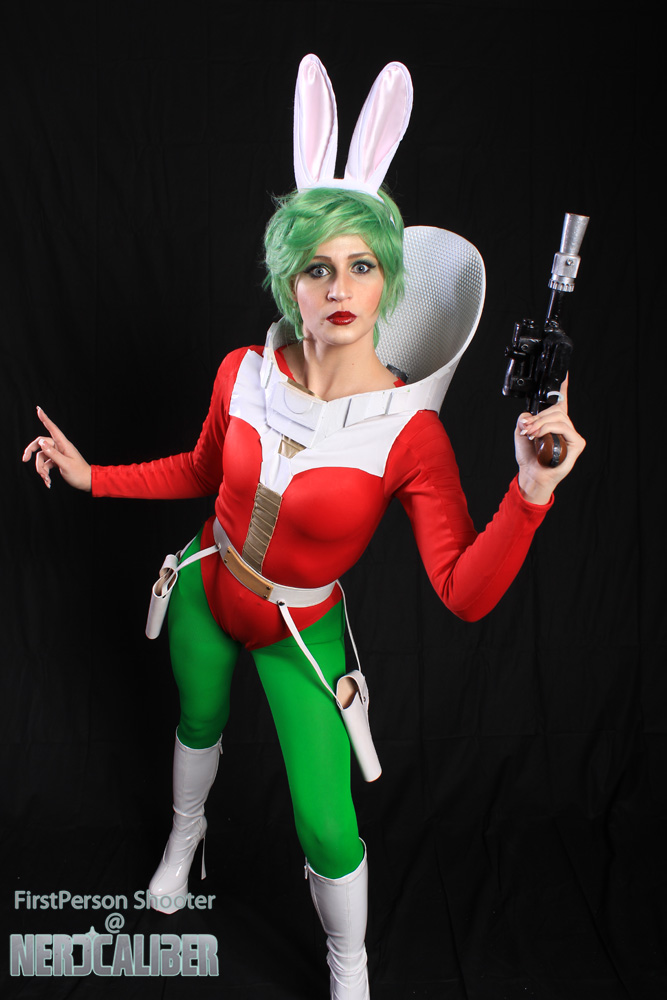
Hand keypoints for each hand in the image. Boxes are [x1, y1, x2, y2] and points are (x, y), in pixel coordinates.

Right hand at [22, 407, 91, 491]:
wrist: (87, 482)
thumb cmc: (79, 473)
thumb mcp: (65, 464)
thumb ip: (52, 453)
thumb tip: (41, 442)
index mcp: (64, 444)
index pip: (52, 428)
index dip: (45, 418)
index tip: (38, 409)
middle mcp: (60, 447)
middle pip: (41, 443)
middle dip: (31, 452)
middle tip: (24, 460)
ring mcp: (58, 454)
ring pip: (42, 456)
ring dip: (41, 469)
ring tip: (46, 479)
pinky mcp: (57, 461)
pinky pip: (46, 464)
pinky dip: (45, 472)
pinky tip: (48, 482)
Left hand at [514, 376, 585, 504]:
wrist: (531, 473)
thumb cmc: (529, 456)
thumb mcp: (521, 432)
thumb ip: (525, 419)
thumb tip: (530, 415)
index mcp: (553, 422)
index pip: (561, 402)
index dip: (563, 388)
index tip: (565, 374)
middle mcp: (565, 426)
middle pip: (556, 409)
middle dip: (539, 417)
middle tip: (527, 428)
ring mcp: (572, 435)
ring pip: (558, 418)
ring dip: (541, 424)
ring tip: (531, 434)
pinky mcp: (577, 443)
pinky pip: (563, 428)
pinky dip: (548, 430)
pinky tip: (540, 438)